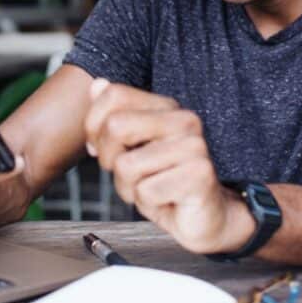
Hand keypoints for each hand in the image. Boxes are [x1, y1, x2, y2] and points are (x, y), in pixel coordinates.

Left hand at [84, 79, 253, 253]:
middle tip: (129, 174)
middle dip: (109, 159)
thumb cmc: (165, 183)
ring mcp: (194, 146)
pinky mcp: (200, 175)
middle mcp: (183, 120)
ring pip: (126, 165)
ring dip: (128, 188)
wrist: (207, 217)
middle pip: (115, 126)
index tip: (102, 149)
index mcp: (167, 107)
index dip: (94, 126)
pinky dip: (148, 203)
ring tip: (150, 190)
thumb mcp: (131, 149)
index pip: (114, 95)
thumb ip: (113, 115)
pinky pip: (146, 191)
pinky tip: (166, 201)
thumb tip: (98, 85)